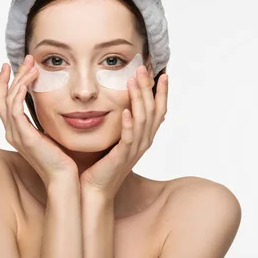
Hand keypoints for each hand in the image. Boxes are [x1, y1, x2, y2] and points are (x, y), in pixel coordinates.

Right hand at [0, 54, 77, 185]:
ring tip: (31, 64)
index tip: (12, 66)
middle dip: (13, 75)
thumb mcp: (51, 134)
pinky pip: (15, 107)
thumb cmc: (62, 159)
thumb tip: (54, 104)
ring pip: (8, 99)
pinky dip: (20, 90)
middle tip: (26, 59)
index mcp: (17, 131)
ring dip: (19, 78)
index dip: (6, 83)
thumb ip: (46, 121)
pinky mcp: (24, 135)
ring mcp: (15, 134)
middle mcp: (12, 132)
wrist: (64, 178)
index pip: (4, 102)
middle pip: (2, 97)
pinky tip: (32, 78)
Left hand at [80, 65, 168, 199]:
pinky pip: (128, 138)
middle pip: (152, 110)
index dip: (162, 93)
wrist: (95, 189)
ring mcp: (134, 150)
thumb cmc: (102, 163)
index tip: (163, 74)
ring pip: (142, 120)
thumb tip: (120, 101)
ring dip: (138, 99)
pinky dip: (128, 124)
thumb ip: (122, 121)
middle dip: (149, 88)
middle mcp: (144, 142)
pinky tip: (124, 111)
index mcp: (145, 136)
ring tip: (132, 81)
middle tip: (143, 69)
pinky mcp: (122, 157)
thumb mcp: (116, 138)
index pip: (159, 110)